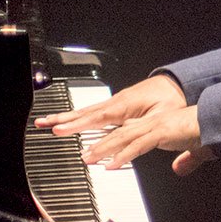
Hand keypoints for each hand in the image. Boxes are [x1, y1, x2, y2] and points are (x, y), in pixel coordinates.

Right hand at [36, 74, 185, 133]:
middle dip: (62, 118)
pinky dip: (79, 115)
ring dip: (67, 116)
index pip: (96, 117)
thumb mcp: (161, 116)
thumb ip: (141, 128)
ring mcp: (116, 102)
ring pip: (87, 110)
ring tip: (47, 121)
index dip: (77, 125)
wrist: (178, 84)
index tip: (59, 130)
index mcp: (125, 105)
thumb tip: (123, 137)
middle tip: (41, 123)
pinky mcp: (119, 104)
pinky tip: (71, 120)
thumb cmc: (172, 100)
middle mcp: (117, 102)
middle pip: (85, 112)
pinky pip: (94, 110)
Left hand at [80, 104, 212, 171]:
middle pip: (121, 133)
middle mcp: (155, 123)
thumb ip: (186, 159)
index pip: (132, 131)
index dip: (115, 140)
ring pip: (124, 138)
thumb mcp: (195, 150)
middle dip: (101, 144)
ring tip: (89, 158)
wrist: (220, 121)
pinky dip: (122, 155)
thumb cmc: (210, 132)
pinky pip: (137, 146)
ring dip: (104, 149)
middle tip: (86, 154)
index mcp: (160, 125)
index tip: (102, 148)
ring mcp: (157, 126)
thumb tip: (180, 168)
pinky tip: (111, 164)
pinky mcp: (161, 133)